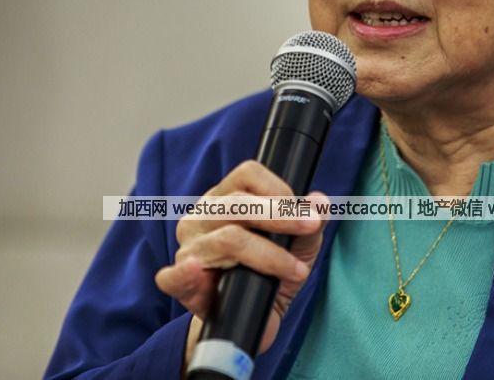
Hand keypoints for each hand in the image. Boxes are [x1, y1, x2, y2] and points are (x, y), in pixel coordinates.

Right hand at [154, 160, 327, 362]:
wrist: (254, 319)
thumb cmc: (272, 272)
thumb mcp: (299, 246)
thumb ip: (311, 222)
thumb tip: (320, 201)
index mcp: (226, 198)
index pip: (246, 174)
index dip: (278, 188)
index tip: (304, 212)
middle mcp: (202, 217)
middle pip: (236, 203)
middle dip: (279, 215)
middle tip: (309, 228)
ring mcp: (188, 248)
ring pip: (226, 239)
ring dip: (268, 255)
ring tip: (296, 271)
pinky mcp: (179, 283)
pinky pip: (173, 276)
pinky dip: (184, 272)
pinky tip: (197, 270)